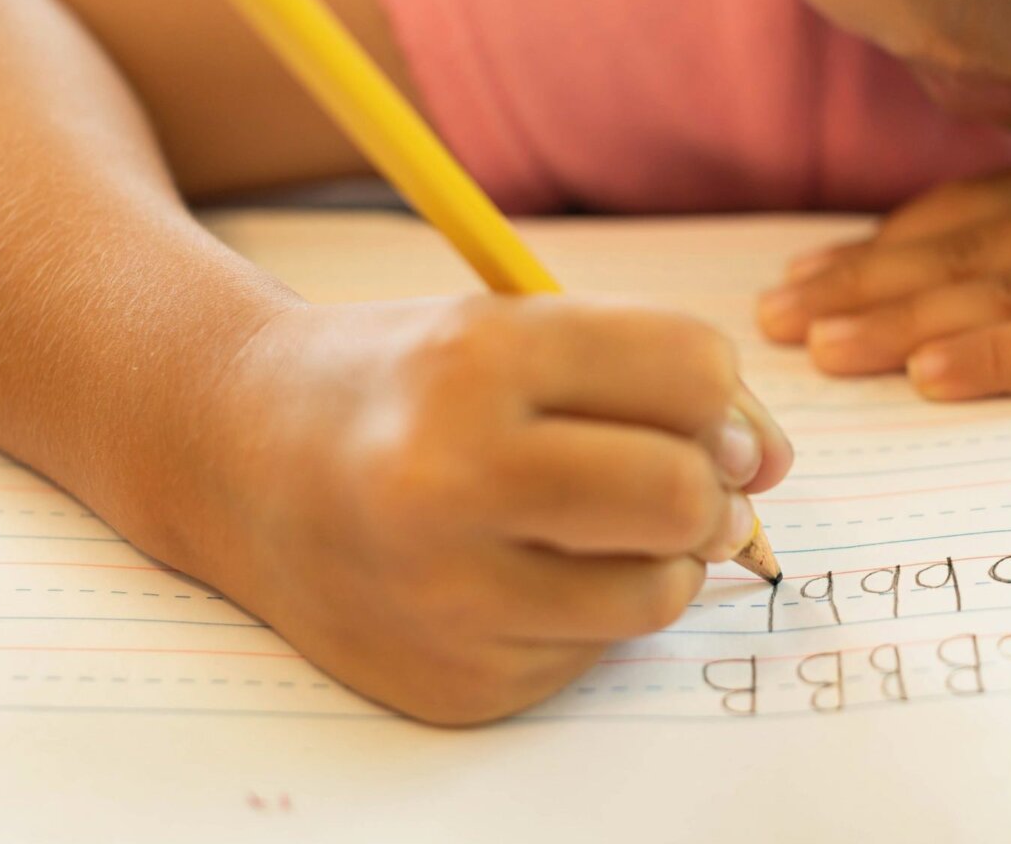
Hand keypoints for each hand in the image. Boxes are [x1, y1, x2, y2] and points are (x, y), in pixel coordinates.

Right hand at [188, 295, 792, 724]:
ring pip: (659, 591)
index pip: (690, 369)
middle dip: (712, 489)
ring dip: (665, 559)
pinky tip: (523, 575)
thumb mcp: (513, 331)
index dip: (725, 399)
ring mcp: (447, 596)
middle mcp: (452, 479)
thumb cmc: (404, 387)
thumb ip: (649, 375)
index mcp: (477, 359)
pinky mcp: (457, 680)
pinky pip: (597, 653)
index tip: (708, 417)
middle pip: (682, 493)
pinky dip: (589, 612)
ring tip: (603, 529)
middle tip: (688, 486)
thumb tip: (772, 466)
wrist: (238, 462)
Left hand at [757, 150, 1010, 429]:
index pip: (977, 209)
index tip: (810, 271)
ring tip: (819, 352)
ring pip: (1005, 292)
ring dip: (902, 323)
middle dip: (863, 284)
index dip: (884, 242)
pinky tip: (934, 377)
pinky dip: (1001, 357)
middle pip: (969, 248)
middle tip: (774, 317)